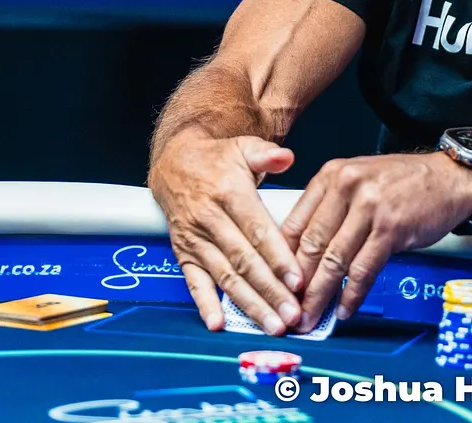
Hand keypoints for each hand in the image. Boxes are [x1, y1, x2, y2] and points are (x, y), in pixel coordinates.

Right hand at [148, 131, 303, 334]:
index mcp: (229, 194)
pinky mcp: (183, 253)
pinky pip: (194, 282)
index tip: (297, 281)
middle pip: (244, 261)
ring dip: (248, 304)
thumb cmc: (218, 159)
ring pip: (225, 276)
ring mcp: (195, 240)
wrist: (173, 163)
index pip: (257, 231)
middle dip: (269, 291)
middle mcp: (210, 220)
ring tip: (271, 325)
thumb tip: (287, 157)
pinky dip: (205, 304)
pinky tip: (219, 324)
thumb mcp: (243, 147)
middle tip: (292, 315)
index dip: (277, 257)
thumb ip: (267, 153)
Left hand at [280, 152, 471, 330]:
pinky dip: (351, 294)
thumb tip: (301, 254)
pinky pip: (364, 269)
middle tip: (288, 309)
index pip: (294, 223)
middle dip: (297, 284)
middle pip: (310, 244)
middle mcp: (346, 186)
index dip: (281, 260)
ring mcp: (370, 207)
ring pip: (334, 260)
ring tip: (311, 317)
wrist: (449, 178)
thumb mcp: (358, 181)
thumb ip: (330, 209)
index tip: (276, 285)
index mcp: (331, 175)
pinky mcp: (391, 229)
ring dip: (320, 295)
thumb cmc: (402, 183)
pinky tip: (344, 309)